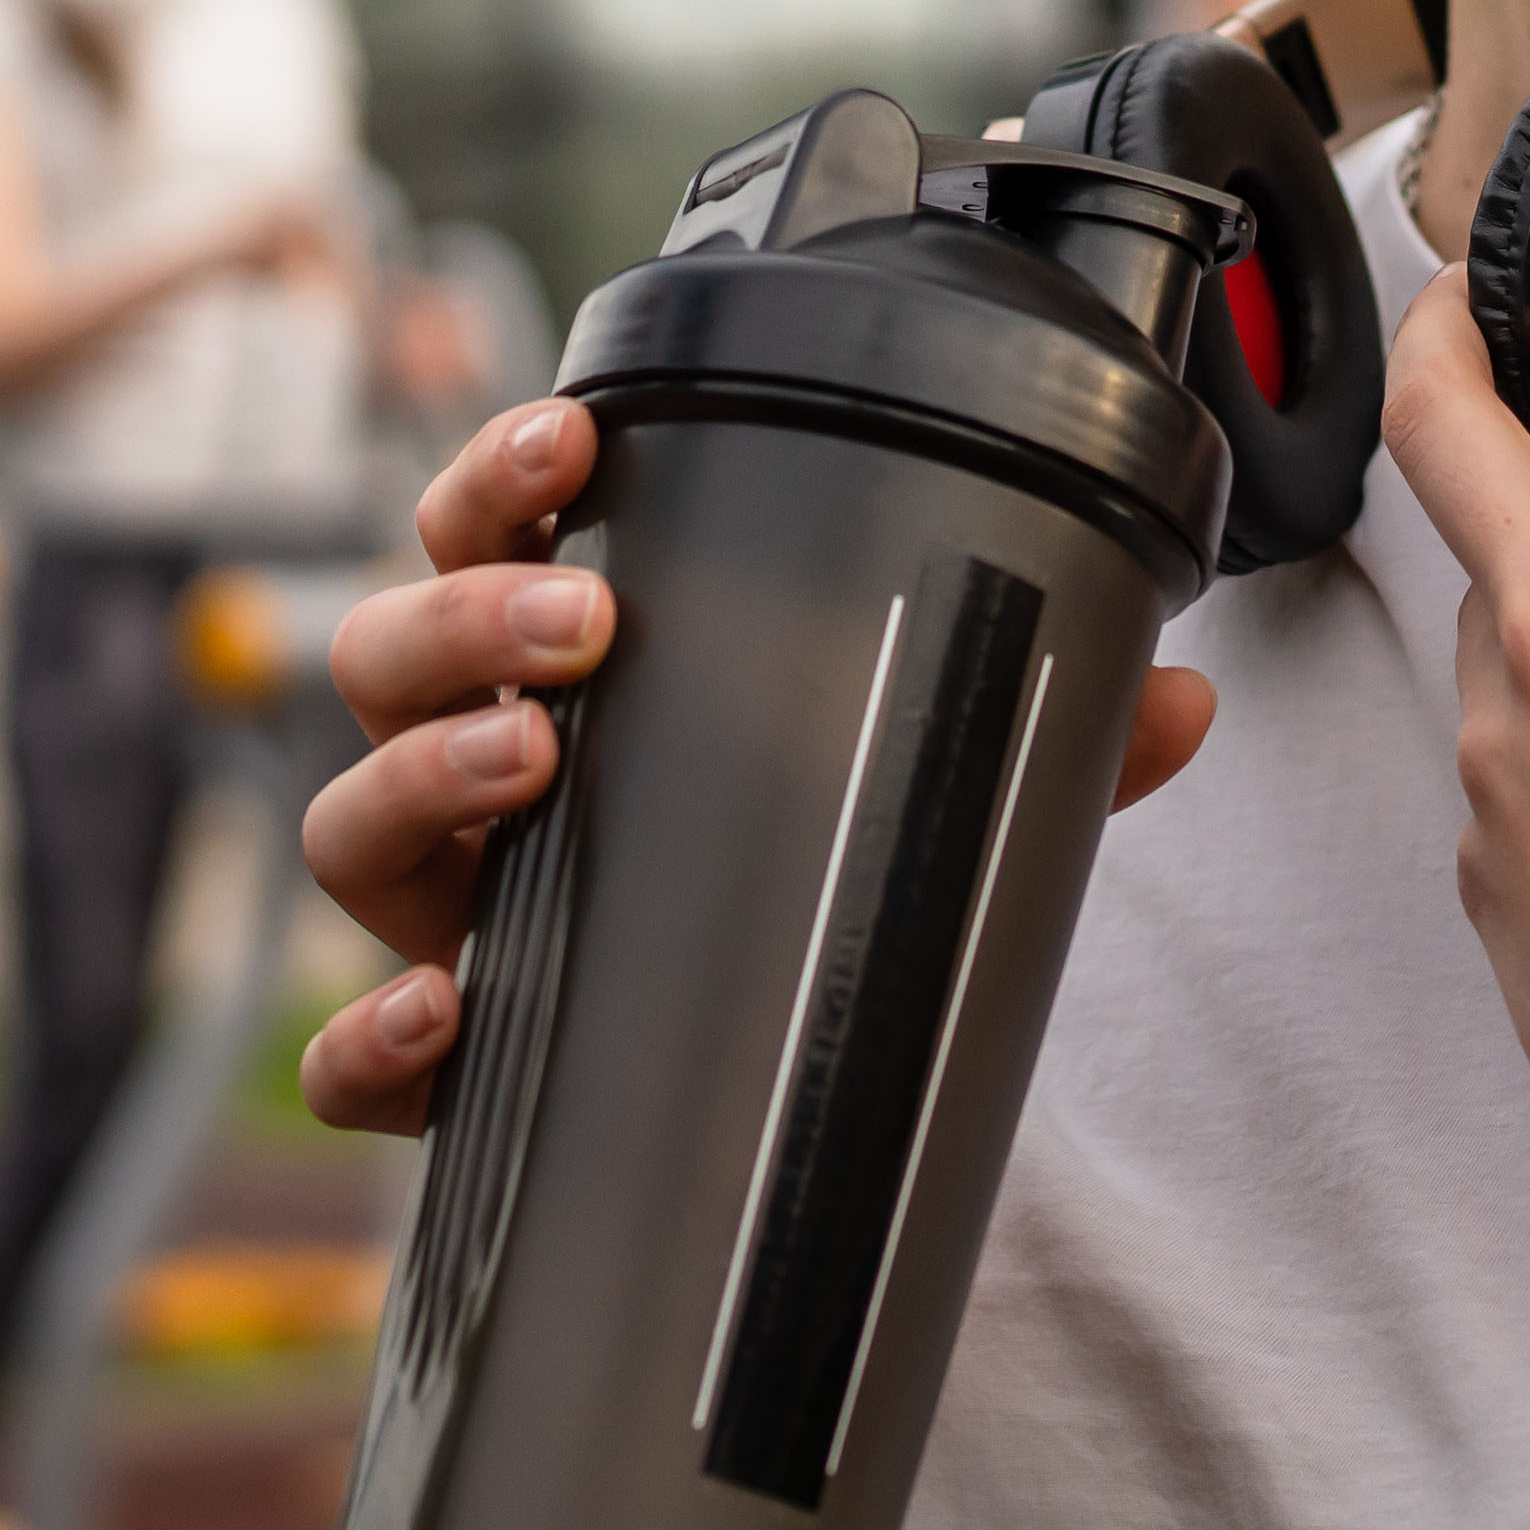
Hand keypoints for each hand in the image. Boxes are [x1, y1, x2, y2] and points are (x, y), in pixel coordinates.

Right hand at [297, 396, 1222, 1136]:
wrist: (748, 1091)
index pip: (481, 533)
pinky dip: (374, 1042)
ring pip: (347, 828)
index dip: (503, 474)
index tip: (576, 438)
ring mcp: (440, 914)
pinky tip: (448, 1019)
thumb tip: (1182, 701)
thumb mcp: (911, 787)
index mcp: (555, 672)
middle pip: (384, 654)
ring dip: (424, 774)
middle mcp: (469, 774)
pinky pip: (348, 1064)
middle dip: (467, 613)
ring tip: (534, 760)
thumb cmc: (785, 882)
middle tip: (585, 618)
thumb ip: (1033, 735)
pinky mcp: (437, 1068)